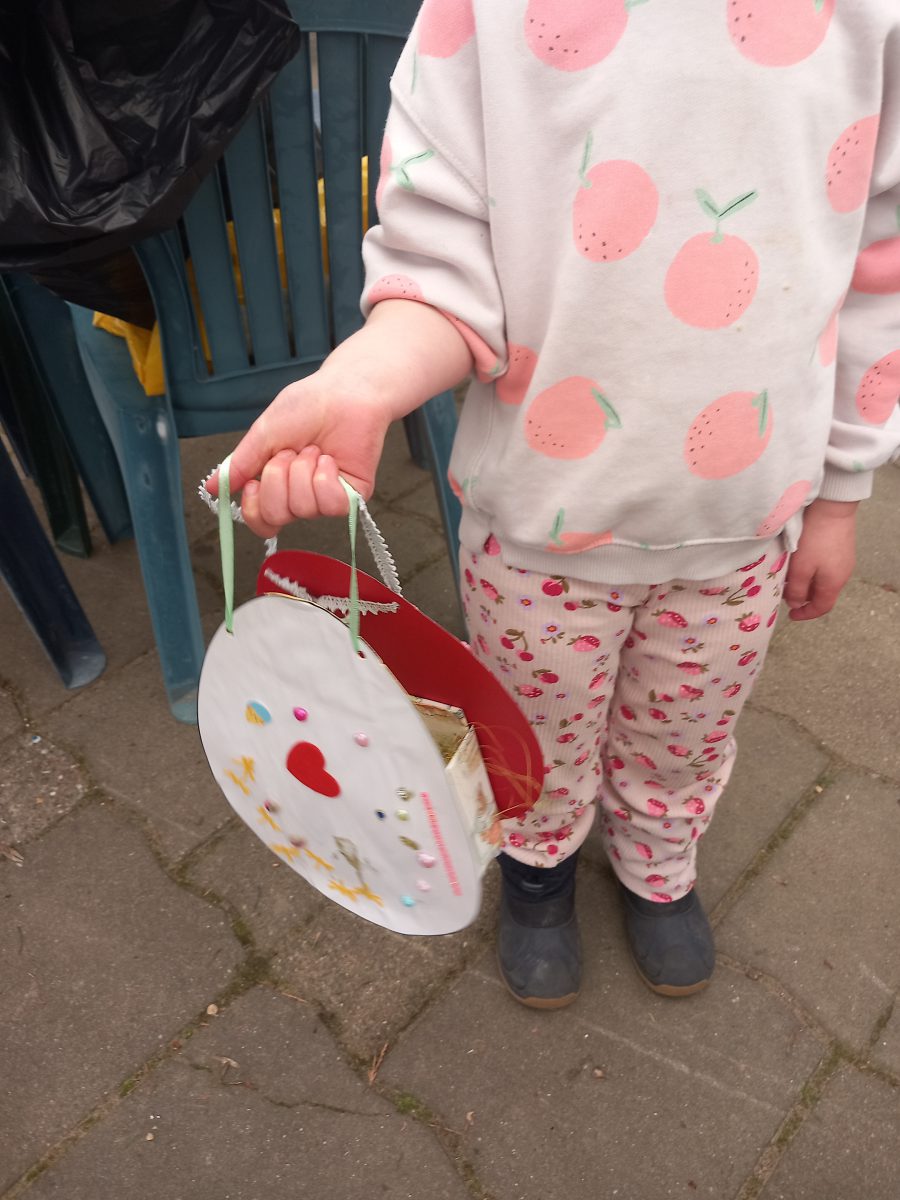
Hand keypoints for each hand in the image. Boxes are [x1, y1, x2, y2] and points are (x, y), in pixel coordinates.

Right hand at [205, 299, 473, 538]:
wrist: (344, 392)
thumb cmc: (307, 406)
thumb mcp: (264, 434)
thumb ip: (240, 464)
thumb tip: (212, 487)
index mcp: (277, 483)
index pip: (260, 520)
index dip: (252, 509)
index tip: (253, 483)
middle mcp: (301, 495)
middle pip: (276, 516)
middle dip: (276, 479)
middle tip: (290, 452)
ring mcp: (326, 498)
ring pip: (302, 508)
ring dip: (302, 471)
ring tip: (314, 449)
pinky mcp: (352, 496)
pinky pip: (329, 504)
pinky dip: (324, 477)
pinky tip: (329, 459)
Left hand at [783, 498, 858, 620]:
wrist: (832, 508)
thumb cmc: (815, 539)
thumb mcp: (801, 568)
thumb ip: (797, 589)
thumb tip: (796, 604)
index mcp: (834, 583)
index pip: (822, 607)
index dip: (806, 614)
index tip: (791, 615)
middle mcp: (843, 574)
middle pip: (822, 593)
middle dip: (804, 597)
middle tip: (786, 593)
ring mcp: (844, 559)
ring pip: (823, 579)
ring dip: (807, 582)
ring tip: (790, 576)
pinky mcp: (841, 547)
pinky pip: (826, 566)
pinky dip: (812, 570)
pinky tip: (800, 561)